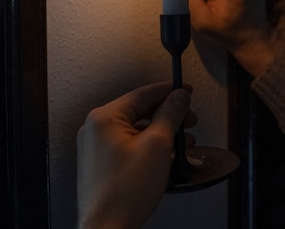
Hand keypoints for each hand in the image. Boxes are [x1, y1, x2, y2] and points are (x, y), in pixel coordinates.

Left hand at [76, 82, 192, 228]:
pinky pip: (130, 145)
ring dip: (162, 132)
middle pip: (140, 111)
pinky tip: (166, 155)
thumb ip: (170, 115)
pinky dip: (150, 146)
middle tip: (189, 119)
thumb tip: (178, 97)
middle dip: (169, 115)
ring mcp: (97, 148)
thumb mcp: (158, 145)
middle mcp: (96, 130)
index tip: (185, 90)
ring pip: (137, 129)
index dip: (170, 91)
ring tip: (183, 141)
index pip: (143, 94)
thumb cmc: (123, 193)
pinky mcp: (102, 163)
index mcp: (104, 118)